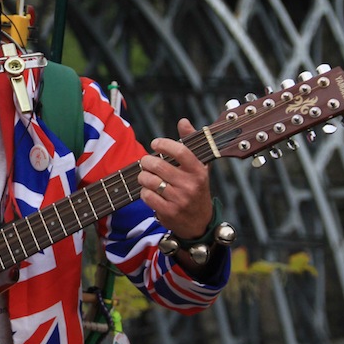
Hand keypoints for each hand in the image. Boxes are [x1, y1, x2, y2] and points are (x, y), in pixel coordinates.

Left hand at [137, 118, 213, 239]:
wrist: (200, 223)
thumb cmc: (197, 189)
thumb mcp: (199, 167)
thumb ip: (190, 143)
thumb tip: (183, 121)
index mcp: (198, 171)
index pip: (180, 151)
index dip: (164, 144)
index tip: (155, 143)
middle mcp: (190, 185)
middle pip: (158, 165)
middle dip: (146, 161)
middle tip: (146, 162)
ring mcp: (179, 200)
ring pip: (149, 180)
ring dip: (143, 176)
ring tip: (146, 177)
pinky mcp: (169, 212)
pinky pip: (146, 196)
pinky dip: (144, 192)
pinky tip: (149, 191)